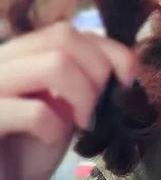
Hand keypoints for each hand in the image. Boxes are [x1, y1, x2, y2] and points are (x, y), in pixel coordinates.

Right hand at [0, 20, 137, 179]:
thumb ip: (83, 79)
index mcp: (20, 53)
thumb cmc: (29, 149)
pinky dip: (55, 126)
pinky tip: (51, 138)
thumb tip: (125, 65)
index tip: (129, 80)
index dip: (109, 50)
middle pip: (63, 36)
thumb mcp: (64, 106)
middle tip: (98, 108)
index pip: (69, 30)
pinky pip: (34, 111)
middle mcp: (2, 60)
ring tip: (82, 123)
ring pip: (54, 64)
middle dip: (97, 71)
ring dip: (83, 95)